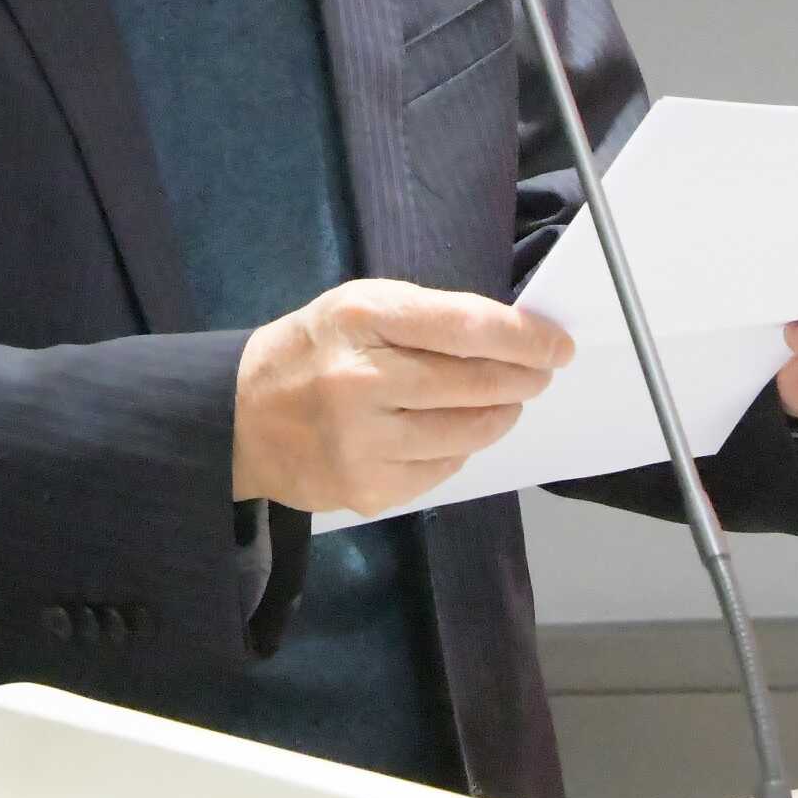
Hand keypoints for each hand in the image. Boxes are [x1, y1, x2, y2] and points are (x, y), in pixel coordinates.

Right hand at [232, 279, 575, 517]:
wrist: (238, 417)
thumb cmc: (313, 350)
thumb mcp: (359, 306)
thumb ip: (427, 317)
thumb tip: (509, 340)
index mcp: (362, 319)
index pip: (465, 326)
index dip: (524, 338)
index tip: (559, 345)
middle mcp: (361, 381)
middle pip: (474, 384)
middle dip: (523, 379)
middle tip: (541, 375)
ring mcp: (363, 443)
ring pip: (466, 434)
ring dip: (500, 416)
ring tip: (507, 403)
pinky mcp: (366, 491)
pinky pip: (442, 471)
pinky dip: (461, 450)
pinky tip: (456, 433)